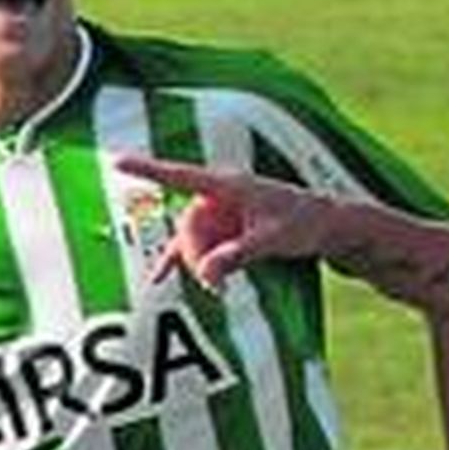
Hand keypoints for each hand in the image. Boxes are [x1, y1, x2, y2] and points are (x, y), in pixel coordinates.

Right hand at [114, 154, 335, 287]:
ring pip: (192, 240)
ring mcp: (222, 214)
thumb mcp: (274, 239)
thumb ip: (239, 255)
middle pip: (187, 225)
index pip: (182, 176)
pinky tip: (159, 280)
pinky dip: (183, 263)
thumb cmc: (307, 223)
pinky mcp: (226, 232)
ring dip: (196, 263)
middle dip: (194, 254)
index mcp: (231, 185)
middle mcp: (221, 196)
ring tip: (219, 287)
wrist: (330, 228)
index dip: (149, 170)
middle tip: (214, 282)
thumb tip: (207, 275)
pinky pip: (195, 248)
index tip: (118, 161)